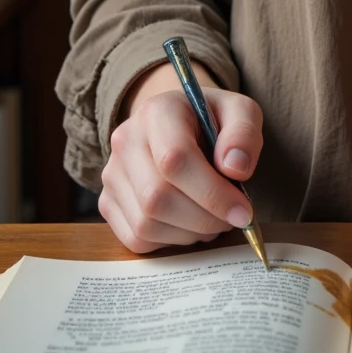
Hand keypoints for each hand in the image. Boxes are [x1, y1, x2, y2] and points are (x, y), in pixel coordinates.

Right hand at [99, 61, 263, 253]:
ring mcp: (112, 173)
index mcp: (157, 111)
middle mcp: (125, 140)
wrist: (181, 124)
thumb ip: (243, 134)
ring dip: (189, 233)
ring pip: (146, 224)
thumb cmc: (212, 120)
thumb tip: (236, 169)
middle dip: (203, 218)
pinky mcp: (108, 202)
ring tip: (212, 218)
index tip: (243, 211)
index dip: (212, 193)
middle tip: (233, 218)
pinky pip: (136, 239)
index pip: (175, 159)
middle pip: (157, 197)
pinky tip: (190, 224)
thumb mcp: (240, 112)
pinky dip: (170, 241)